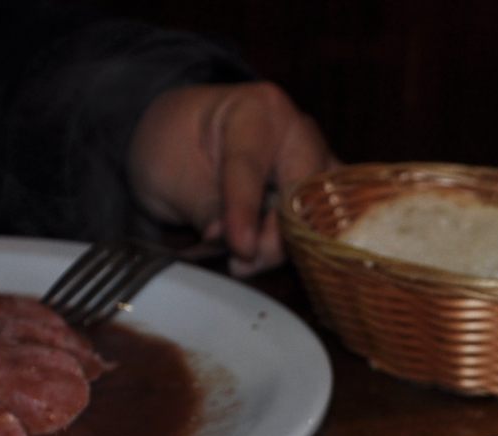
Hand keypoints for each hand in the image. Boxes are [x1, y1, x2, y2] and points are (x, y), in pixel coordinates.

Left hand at [128, 81, 335, 275]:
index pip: (251, 167)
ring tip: (249, 262)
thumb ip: (204, 208)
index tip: (240, 250)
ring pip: (322, 212)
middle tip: (243, 263)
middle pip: (303, 191)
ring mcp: (316, 159)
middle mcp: (298, 130)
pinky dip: (305, 244)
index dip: (244, 212)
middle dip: (279, 236)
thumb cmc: (174, 144)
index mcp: (256, 109)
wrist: (181, 137)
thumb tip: (233, 244)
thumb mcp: (169, 175)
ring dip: (291, 244)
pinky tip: (272, 258)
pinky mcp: (322, 189)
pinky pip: (328, 222)